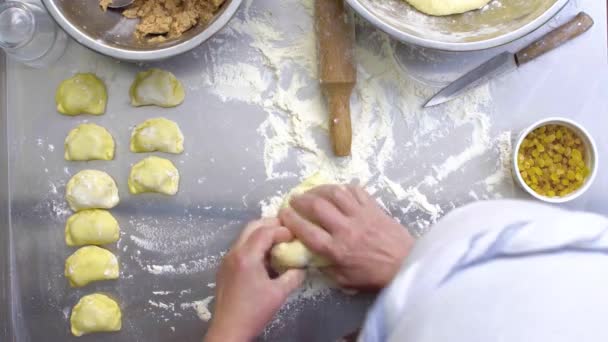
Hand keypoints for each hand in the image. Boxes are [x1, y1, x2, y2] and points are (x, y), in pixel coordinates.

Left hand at [205, 218, 305, 341]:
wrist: (228, 330)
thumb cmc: (254, 312)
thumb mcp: (280, 294)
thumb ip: (294, 276)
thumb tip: (302, 265)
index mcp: (247, 256)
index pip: (265, 231)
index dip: (282, 230)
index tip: (295, 236)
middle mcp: (234, 252)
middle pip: (252, 226)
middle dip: (271, 225)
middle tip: (287, 231)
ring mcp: (227, 259)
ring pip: (245, 236)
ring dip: (262, 234)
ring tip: (279, 242)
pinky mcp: (224, 268)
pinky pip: (240, 247)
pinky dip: (254, 244)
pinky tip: (266, 258)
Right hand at [279, 185, 412, 289]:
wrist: (406, 265)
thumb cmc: (375, 276)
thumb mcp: (345, 280)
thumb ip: (326, 267)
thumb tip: (311, 256)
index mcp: (337, 249)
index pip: (307, 231)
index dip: (291, 220)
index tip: (283, 214)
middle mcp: (346, 229)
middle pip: (317, 207)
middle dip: (301, 200)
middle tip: (294, 199)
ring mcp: (360, 215)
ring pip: (335, 193)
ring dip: (320, 189)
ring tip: (312, 191)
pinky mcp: (374, 207)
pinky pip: (356, 191)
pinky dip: (344, 188)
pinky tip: (337, 191)